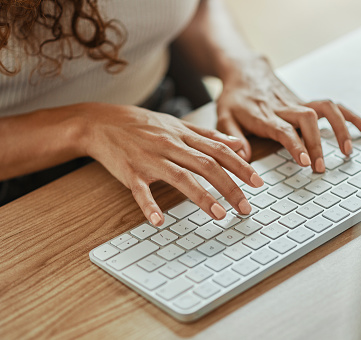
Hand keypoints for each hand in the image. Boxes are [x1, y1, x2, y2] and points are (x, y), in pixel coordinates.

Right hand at [76, 103, 263, 225]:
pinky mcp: (130, 173)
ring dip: (202, 197)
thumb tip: (236, 145)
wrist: (102, 122)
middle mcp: (170, 145)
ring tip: (220, 215)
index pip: (219, 150)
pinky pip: (141, 191)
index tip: (257, 182)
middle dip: (229, 186)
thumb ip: (207, 135)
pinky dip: (150, 206)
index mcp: (183, 135)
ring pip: (180, 177)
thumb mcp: (177, 125)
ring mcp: (150, 159)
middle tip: (245, 207)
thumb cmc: (143, 125)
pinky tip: (160, 222)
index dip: (241, 166)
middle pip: (206, 165)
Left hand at [216, 57, 360, 172]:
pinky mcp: (306, 102)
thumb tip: (242, 159)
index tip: (304, 160)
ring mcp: (298, 103)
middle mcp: (284, 107)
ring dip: (339, 128)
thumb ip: (232, 137)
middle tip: (320, 168)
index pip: (283, 129)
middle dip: (317, 144)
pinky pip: (332, 106)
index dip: (295, 144)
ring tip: (347, 150)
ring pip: (325, 109)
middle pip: (307, 120)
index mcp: (264, 114)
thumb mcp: (223, 117)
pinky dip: (350, 116)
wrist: (245, 70)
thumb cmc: (235, 97)